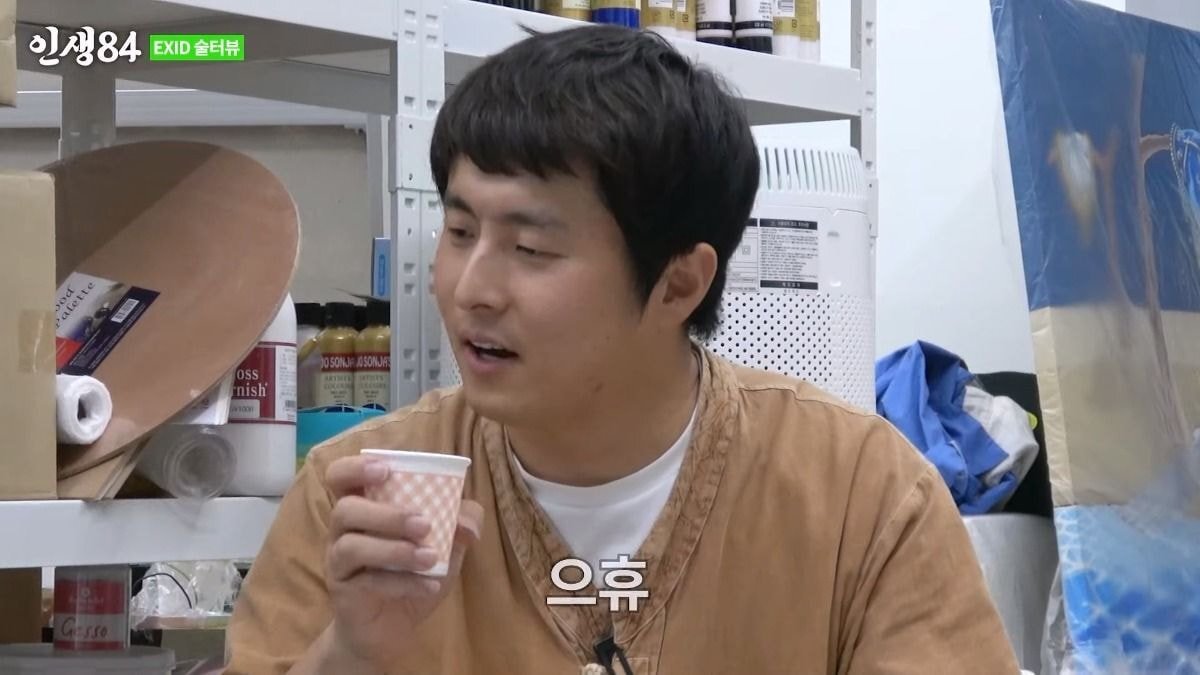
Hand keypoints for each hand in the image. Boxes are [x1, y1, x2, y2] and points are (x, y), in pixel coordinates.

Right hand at [323, 454, 483, 669]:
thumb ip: (459, 522)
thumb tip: (468, 521)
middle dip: (386, 514)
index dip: (355, 467)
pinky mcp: (343, 592)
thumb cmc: (413, 572)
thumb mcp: (444, 545)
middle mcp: (342, 530)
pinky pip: (367, 582)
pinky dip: (402, 583)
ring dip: (394, 549)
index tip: (385, 469)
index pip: (340, 476)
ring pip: (351, 546)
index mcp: (362, 505)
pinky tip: (429, 586)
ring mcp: (338, 562)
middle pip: (345, 509)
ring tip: (430, 557)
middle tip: (424, 524)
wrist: (393, 627)